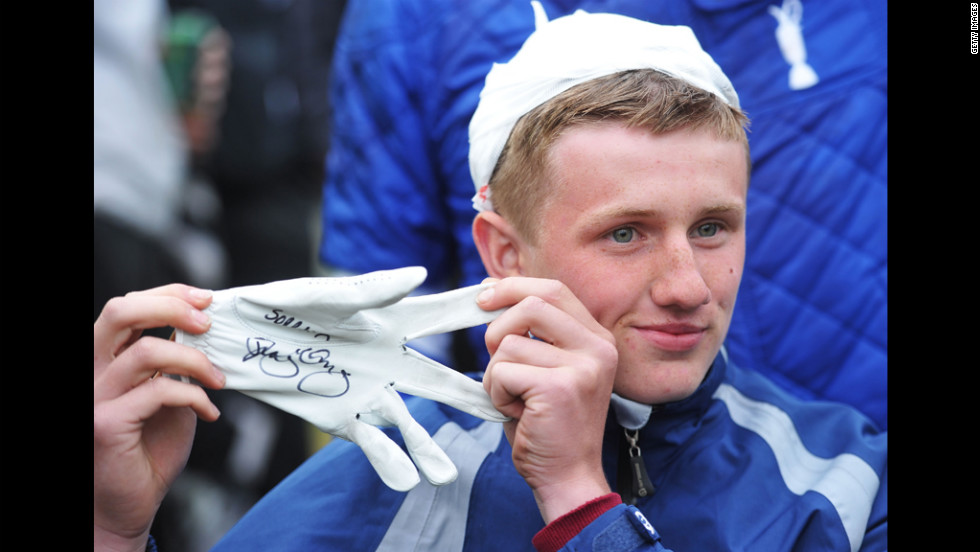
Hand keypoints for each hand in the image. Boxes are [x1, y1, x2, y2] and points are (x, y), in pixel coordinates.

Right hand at [94, 285, 225, 549]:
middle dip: (171, 307)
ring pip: (147, 351)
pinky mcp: (105, 423)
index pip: (127, 306)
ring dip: (196, 361)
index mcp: (105, 359)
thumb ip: (175, 361)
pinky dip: (194, 397)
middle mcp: (92, 371)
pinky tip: (209, 412)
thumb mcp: (167, 393)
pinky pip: (159, 392)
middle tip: (208, 324)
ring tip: (217, 380)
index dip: (167, 294)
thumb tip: (206, 326)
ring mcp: (94, 396)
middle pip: (120, 311)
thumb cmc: (149, 449)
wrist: (129, 504)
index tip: (206, 299)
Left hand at [175, 267, 509, 491]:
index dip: (481, 314)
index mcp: (390, 321)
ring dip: (428, 448)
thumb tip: (421, 274)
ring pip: (411, 423)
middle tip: (513, 406)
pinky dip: (387, 462)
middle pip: (441, 380)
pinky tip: (406, 481)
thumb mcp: (322, 294)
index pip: (445, 315)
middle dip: (476, 394)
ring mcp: (369, 393)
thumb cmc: (279, 303)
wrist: (235, 341)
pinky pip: (372, 444)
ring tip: (446, 475)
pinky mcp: (343, 420)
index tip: (526, 310)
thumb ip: (371, 290)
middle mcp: (389, 360)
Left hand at [477, 277, 618, 523]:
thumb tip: (491, 292)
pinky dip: (496, 394)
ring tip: (516, 399)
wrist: (568, 477)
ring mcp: (582, 366)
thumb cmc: (548, 424)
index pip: (554, 290)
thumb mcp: (547, 368)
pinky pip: (502, 371)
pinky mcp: (559, 387)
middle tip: (494, 355)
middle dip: (498, 325)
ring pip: (509, 343)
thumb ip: (531, 333)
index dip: (514, 287)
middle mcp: (598, 347)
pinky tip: (518, 413)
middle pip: (533, 303)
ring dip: (496, 373)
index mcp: (597, 338)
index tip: (485, 296)